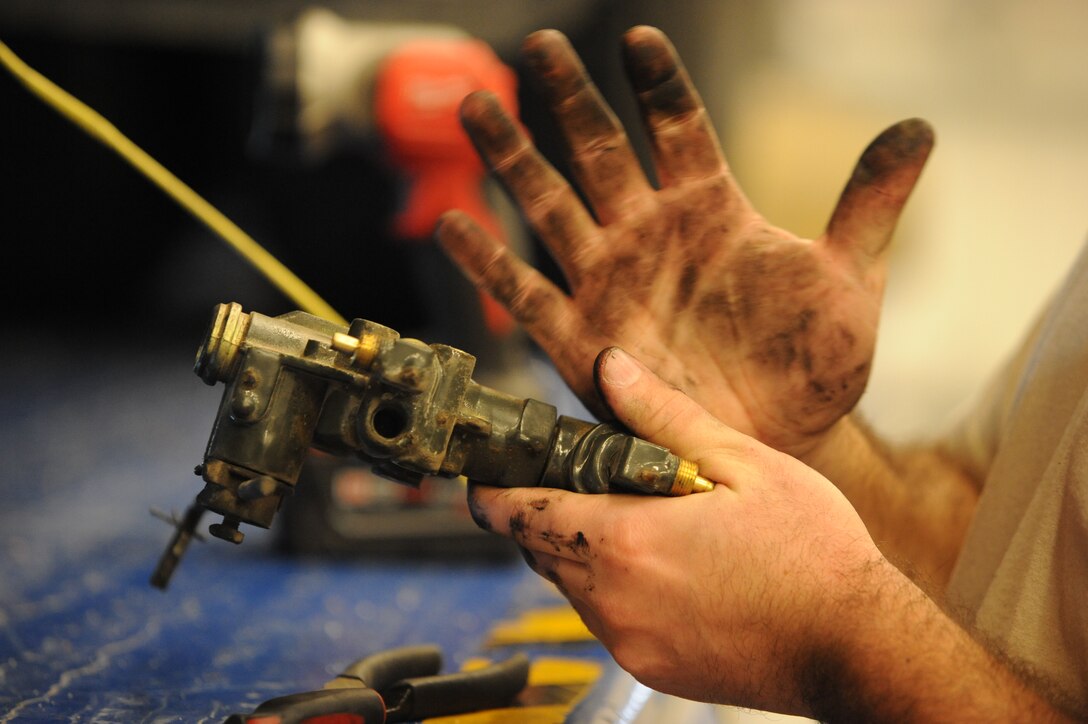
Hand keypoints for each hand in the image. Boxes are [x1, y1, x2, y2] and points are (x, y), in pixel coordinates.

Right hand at [436, 26, 932, 455]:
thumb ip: (869, 204)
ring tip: (478, 108)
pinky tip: (451, 224)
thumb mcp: (850, 281)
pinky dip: (487, 261)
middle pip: (600, 152)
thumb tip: (918, 127)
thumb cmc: (812, 362)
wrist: (782, 441)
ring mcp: (610, 283)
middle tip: (540, 47)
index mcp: (711, 210)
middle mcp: (650, 236)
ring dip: (513, 160)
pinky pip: (525, 293)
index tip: (638, 41)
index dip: (660, 86)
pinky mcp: (580, 338)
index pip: (679, 130)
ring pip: (550, 207)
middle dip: (569, 99)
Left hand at [466, 347, 888, 713]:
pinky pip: (605, 618)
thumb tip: (610, 370)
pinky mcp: (648, 666)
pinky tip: (670, 566)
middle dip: (545, 511)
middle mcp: (613, 599)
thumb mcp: (742, 463)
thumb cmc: (811, 553)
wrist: (856, 648)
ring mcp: (628, 640)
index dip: (493, 491)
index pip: (519, 515)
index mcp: (626, 540)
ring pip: (570, 584)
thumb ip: (662, 417)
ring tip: (644, 518)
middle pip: (538, 548)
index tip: (487, 473)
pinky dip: (614, 586)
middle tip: (587, 478)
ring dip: (583, 547)